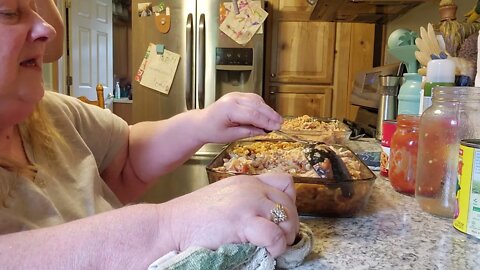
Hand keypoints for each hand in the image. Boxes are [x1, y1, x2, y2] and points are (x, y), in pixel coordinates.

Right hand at [161, 173, 298, 257]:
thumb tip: (268, 218)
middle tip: (279, 239)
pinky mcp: (243, 221)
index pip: (285, 182)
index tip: (280, 218)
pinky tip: (262, 251)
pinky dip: (274, 247)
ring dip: (283, 236)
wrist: (169, 227)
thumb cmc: (192, 218)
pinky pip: (275, 235)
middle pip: (290, 202)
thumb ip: (245, 200)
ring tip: (270, 246)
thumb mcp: (224, 198)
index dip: (289, 202)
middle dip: (289, 224)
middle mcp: (250, 188)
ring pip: (287, 218)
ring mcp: (248, 202)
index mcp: (246, 181)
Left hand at [195, 92, 281, 142]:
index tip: (276, 127)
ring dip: (268, 110)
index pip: (252, 115)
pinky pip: (253, 98)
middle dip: (270, 115)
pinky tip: (267, 113)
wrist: (201, 123)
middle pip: (257, 105)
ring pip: (257, 100)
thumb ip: (247, 132)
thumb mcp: (230, 136)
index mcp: (229, 109)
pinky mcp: (237, 96)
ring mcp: (235, 95)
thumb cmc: (212, 130)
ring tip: (276, 120)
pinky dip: (262, 105)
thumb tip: (263, 131)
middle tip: (280, 123)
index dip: (266, 121)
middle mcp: (233, 99)